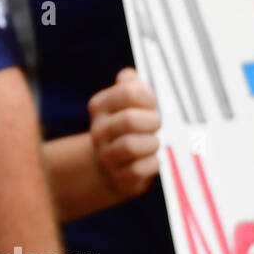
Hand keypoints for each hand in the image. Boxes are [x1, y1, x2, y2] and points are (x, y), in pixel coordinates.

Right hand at [88, 68, 160, 197]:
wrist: (111, 165)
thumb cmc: (126, 127)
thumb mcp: (126, 103)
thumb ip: (130, 86)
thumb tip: (128, 76)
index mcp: (99, 106)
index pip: (128, 92)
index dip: (148, 97)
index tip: (151, 105)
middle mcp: (98, 130)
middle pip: (129, 120)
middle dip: (151, 121)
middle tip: (156, 125)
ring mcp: (105, 156)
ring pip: (131, 146)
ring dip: (151, 143)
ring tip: (152, 143)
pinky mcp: (118, 178)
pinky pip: (138, 170)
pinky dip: (152, 164)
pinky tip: (151, 160)